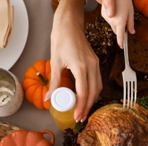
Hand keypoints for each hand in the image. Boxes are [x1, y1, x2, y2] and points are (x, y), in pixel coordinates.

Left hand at [49, 0, 101, 121]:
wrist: (69, 24)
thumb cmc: (61, 39)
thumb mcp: (55, 62)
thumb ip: (53, 82)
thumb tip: (49, 98)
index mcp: (80, 66)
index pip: (83, 92)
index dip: (81, 106)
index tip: (77, 116)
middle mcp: (91, 66)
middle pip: (93, 92)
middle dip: (87, 107)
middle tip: (80, 117)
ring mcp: (95, 63)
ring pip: (98, 87)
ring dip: (92, 100)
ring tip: (84, 110)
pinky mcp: (95, 62)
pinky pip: (98, 80)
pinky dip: (94, 91)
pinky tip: (87, 97)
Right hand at [98, 0, 134, 47]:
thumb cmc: (124, 0)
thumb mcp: (131, 11)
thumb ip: (131, 23)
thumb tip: (132, 32)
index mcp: (120, 22)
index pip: (120, 36)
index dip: (121, 42)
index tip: (122, 47)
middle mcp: (112, 22)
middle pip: (116, 31)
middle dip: (120, 30)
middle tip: (125, 22)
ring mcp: (106, 18)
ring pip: (112, 26)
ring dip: (116, 23)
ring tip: (120, 12)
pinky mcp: (103, 14)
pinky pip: (109, 20)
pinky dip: (112, 19)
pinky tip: (115, 11)